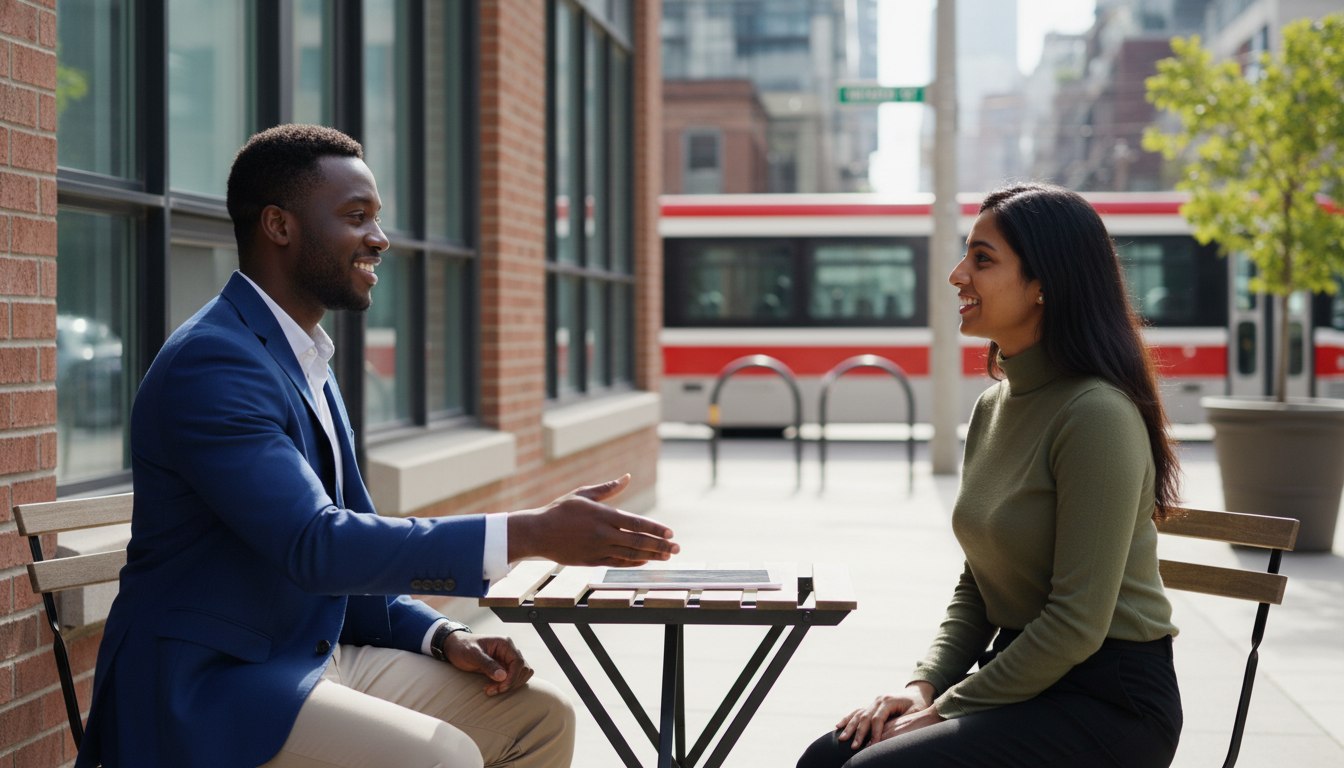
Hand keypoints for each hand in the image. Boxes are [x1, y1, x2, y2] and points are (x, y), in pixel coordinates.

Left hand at [443, 633, 533, 695]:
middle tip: (492, 690)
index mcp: (505, 644)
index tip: (502, 688)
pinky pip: (511, 678)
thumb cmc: (462, 647)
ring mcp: (507, 659)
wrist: (454, 647)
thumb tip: (503, 676)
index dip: (513, 677)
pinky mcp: (503, 667)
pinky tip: (491, 687)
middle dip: (510, 683)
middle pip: (523, 670)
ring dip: (509, 685)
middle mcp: (509, 651)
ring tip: (490, 690)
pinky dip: (504, 685)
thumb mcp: (473, 655)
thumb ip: (488, 664)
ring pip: (520, 675)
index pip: (518, 662)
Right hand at [506, 475, 680, 565]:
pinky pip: (617, 563)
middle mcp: (602, 533)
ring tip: (666, 556)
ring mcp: (597, 549)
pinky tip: (645, 561)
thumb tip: (627, 477)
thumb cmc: (560, 510)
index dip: (655, 529)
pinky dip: (633, 563)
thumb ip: (607, 488)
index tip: (670, 532)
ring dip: (651, 556)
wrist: (537, 532)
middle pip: (638, 541)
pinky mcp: (591, 561)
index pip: (636, 523)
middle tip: (676, 548)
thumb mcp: (583, 494)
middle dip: (660, 545)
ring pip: (630, 555)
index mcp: (602, 515)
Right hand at [836, 682, 935, 749]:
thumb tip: (894, 738)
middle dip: (858, 733)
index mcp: (888, 701)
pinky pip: (857, 712)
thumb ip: (903, 723)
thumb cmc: (918, 706)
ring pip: (858, 715)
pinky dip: (848, 719)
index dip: (874, 734)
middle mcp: (878, 700)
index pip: (877, 719)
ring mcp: (873, 702)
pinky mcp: (871, 706)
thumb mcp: (914, 714)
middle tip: (853, 746)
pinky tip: (838, 726)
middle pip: (865, 717)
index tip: (871, 747)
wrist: (917, 694)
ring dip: (850, 727)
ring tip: (842, 738)